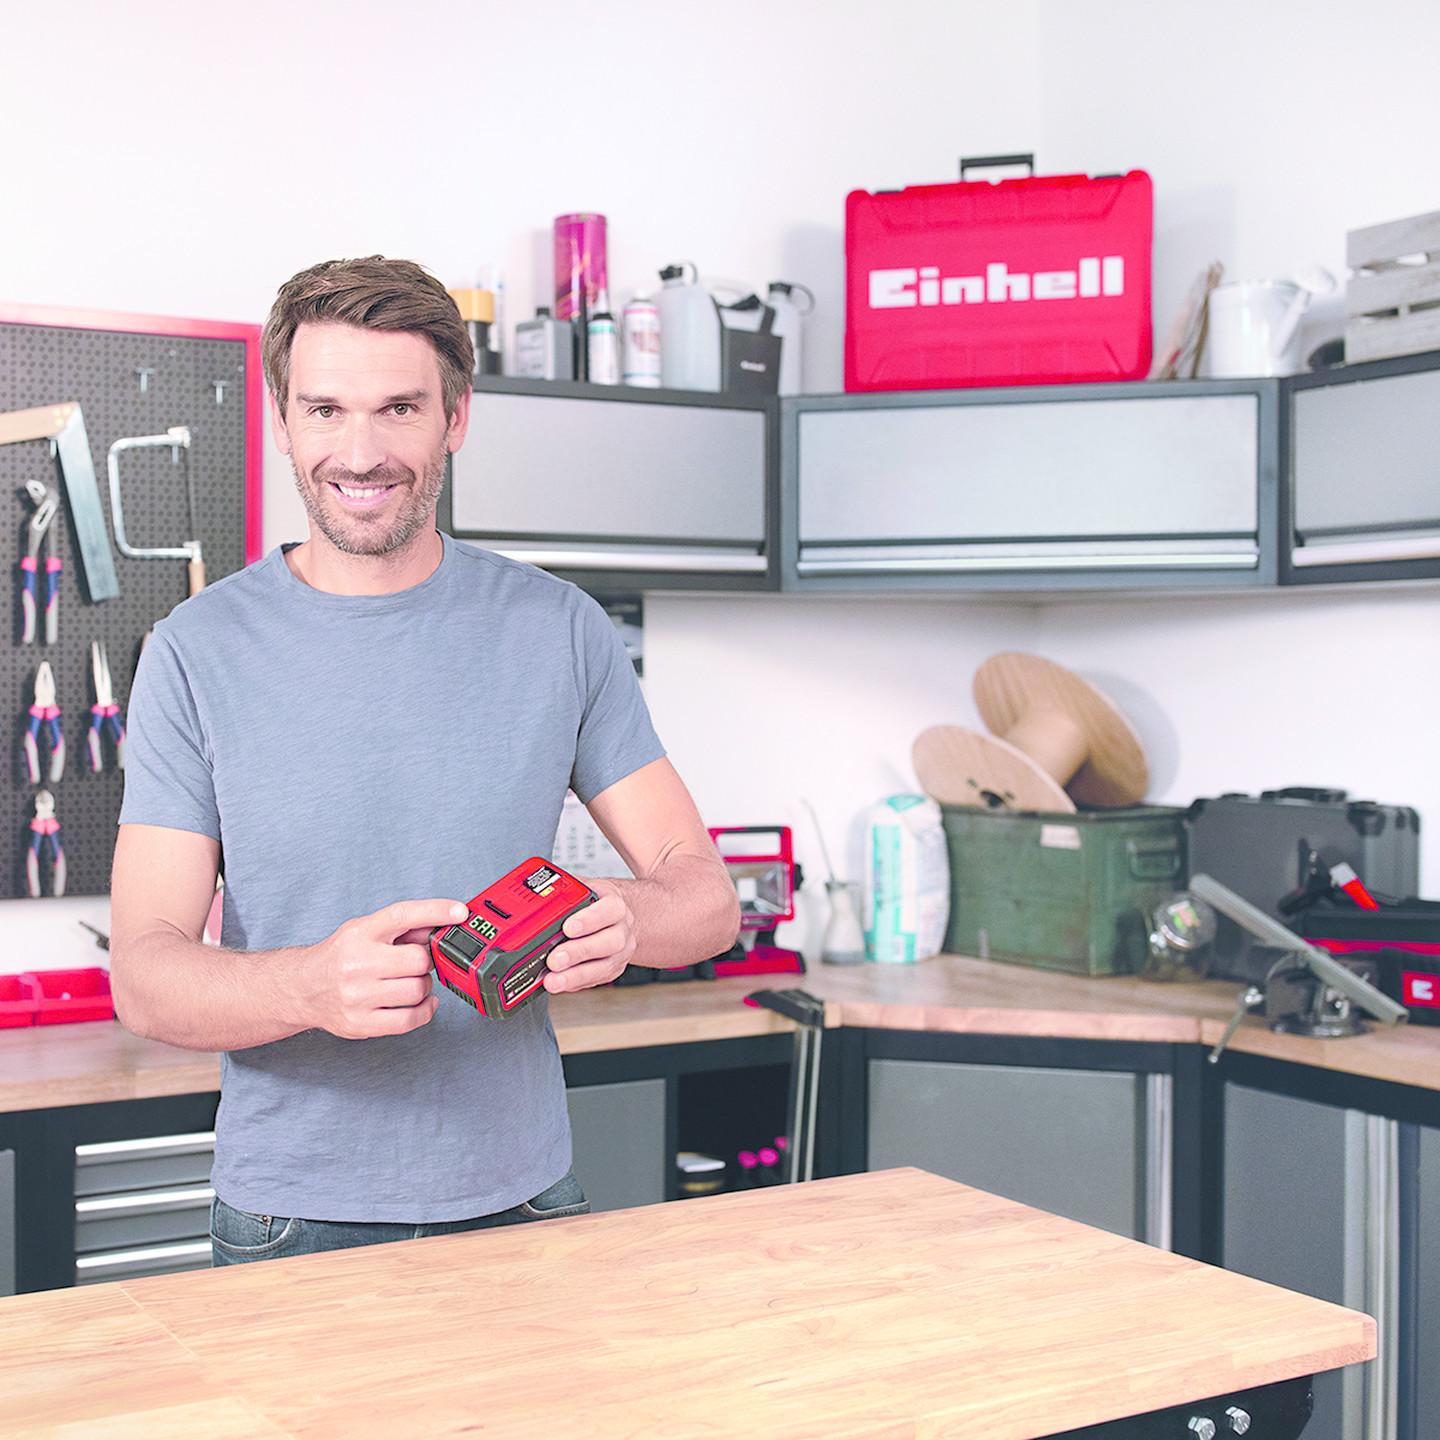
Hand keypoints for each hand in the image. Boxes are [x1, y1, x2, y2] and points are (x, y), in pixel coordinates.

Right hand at [308, 898, 468, 1038]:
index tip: (459, 912)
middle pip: (418, 960)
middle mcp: (356, 963)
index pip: (402, 915)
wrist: (301, 988)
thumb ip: (403, 927)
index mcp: (360, 933)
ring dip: (424, 986)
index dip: (435, 911)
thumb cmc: (340, 957)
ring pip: (417, 990)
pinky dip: (425, 1011)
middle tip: (419, 962)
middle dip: (426, 961)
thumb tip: (445, 921)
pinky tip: (422, 1002)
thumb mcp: (365, 930)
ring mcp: (356, 996)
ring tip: (412, 981)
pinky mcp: (360, 1024)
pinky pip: (409, 1020)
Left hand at [542, 883, 635, 994]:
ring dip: (576, 975)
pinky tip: (560, 984)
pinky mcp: (613, 969)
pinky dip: (576, 983)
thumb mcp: (584, 888)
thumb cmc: (596, 903)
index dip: (590, 919)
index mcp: (615, 904)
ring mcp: (621, 951)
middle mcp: (623, 928)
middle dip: (579, 952)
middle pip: (610, 942)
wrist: (619, 918)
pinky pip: (597, 980)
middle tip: (555, 959)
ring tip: (553, 980)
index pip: (609, 910)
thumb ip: (565, 890)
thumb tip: (536, 893)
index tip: (568, 928)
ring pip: (605, 966)